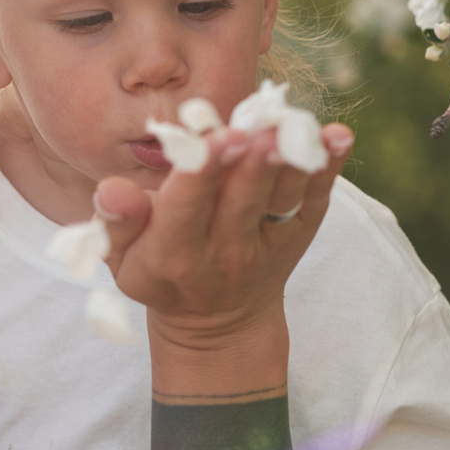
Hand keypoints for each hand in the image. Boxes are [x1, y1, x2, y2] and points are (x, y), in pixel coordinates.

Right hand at [95, 122, 353, 348]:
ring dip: (290, 161)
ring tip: (294, 127)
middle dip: (249, 164)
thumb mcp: (122, 258)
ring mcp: (268, 243)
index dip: (201, 174)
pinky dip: (328, 168)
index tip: (215, 140)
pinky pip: (314, 199)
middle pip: (240, 202)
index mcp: (174, 254)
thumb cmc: (158, 274)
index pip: (186, 209)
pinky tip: (338, 137)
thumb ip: (116, 221)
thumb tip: (112, 189)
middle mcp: (225, 250)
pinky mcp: (299, 234)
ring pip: (281, 198)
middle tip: (257, 129)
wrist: (218, 322)